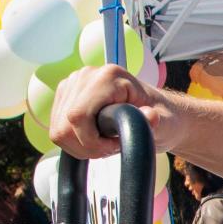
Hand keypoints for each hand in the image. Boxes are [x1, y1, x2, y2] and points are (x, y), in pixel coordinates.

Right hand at [51, 64, 182, 158]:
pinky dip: (75, 143)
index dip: (92, 141)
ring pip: (58, 131)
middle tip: (111, 148)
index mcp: (109, 76)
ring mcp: (72, 84)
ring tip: (106, 143)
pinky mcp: (65, 96)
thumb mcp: (164, 123)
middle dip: (87, 147)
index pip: (77, 116)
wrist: (158, 112)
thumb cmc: (162, 117)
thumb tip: (150, 116)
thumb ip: (155, 121)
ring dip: (81, 146)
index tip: (114, 146)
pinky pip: (58, 130)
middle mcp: (86, 75)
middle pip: (64, 127)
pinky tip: (95, 139)